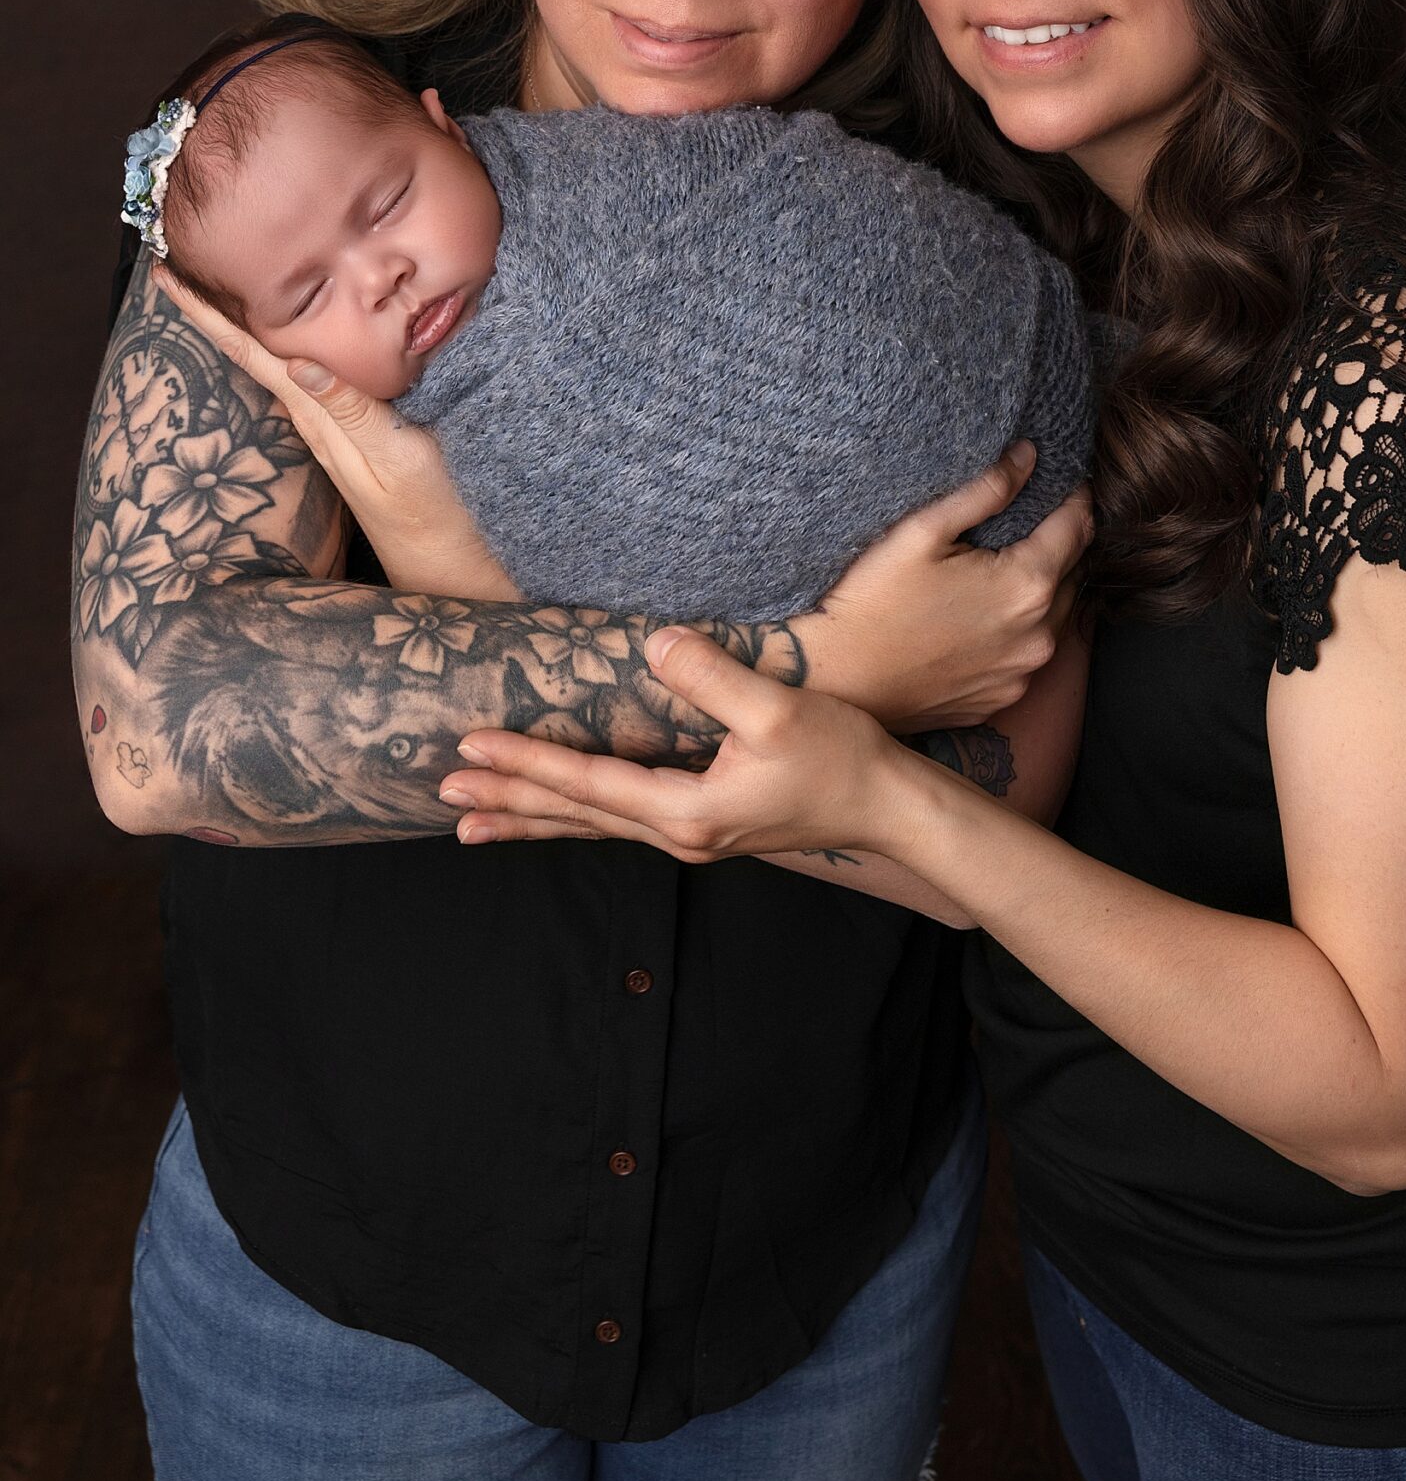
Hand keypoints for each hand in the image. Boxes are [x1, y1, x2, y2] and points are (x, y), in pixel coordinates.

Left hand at [158, 273, 519, 599]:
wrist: (448, 562)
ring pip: (281, 364)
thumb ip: (352, 412)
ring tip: (221, 286)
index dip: (209, 318)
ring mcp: (334, 428)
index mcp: (319, 417)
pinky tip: (293, 333)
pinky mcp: (356, 432)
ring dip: (248, 326)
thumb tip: (297, 363)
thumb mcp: (396, 456)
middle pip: (255, 354)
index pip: (252, 356)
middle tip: (178, 265)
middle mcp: (316, 419)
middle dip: (216, 311)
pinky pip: (313, 377)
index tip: (167, 280)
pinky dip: (293, 346)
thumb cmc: (431, 510)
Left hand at [443, 627, 916, 857]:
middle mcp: (679, 834)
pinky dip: (572, 820)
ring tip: (470, 825)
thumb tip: (654, 643)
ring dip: (530, 820)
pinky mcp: (703, 826)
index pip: (589, 784)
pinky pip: (617, 824)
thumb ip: (711, 676)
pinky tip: (555, 816)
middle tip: (443, 793)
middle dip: (507, 803)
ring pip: (591, 827)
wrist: (888, 808)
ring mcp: (691, 836)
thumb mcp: (776, 710)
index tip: (473, 748)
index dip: (528, 763)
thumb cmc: (840, 757)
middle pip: (575, 817)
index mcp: (688, 811)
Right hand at [800, 445, 1093, 727]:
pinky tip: (982, 616)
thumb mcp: (923, 530)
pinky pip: (1026, 655)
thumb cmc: (872, 600)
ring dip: (1043, 589)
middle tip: (1031, 518)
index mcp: (1026, 586)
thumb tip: (1029, 457)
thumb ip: (985, 490)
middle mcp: (1038, 636)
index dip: (1073, 497)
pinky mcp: (1000, 699)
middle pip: (1073, 573)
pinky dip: (1018, 631)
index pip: (1078, 527)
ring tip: (1005, 565)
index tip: (1062, 479)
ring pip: (1054, 617)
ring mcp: (1020, 674)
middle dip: (1060, 542)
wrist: (834, 679)